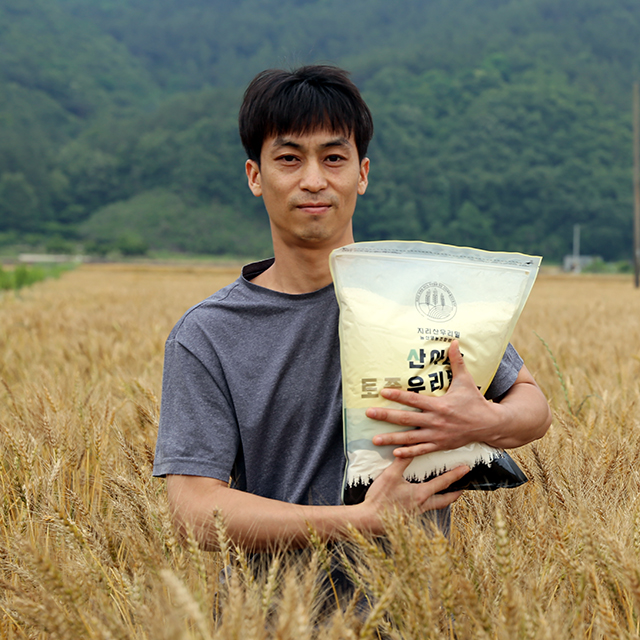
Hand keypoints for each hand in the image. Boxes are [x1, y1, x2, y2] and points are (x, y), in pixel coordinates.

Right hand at [363, 457, 468, 520]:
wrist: (369, 520)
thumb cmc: (380, 498)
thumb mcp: (390, 475)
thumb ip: (402, 460)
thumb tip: (409, 446)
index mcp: (421, 494)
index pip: (443, 482)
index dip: (455, 475)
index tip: (466, 469)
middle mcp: (422, 505)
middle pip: (445, 500)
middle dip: (455, 494)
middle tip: (463, 489)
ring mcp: (416, 513)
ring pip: (436, 506)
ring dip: (443, 500)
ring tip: (446, 494)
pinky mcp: (409, 517)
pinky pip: (425, 510)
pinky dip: (429, 504)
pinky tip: (423, 501)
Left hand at [365, 340, 503, 457]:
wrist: (489, 425)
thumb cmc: (475, 401)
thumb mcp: (466, 381)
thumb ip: (457, 362)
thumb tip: (454, 342)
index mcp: (440, 405)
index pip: (414, 400)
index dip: (397, 395)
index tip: (382, 392)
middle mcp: (436, 421)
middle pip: (406, 419)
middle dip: (386, 416)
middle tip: (369, 414)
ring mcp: (437, 435)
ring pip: (410, 438)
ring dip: (391, 439)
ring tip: (374, 439)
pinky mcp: (440, 446)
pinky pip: (421, 451)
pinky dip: (408, 453)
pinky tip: (394, 453)